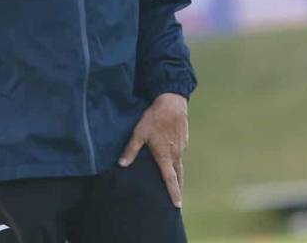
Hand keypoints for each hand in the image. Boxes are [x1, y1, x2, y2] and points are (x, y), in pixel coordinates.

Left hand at [118, 92, 188, 207]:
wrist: (172, 102)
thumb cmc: (154, 118)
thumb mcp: (139, 133)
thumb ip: (131, 150)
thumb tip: (122, 164)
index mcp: (165, 156)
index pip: (170, 180)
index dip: (173, 193)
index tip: (177, 205)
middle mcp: (176, 154)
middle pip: (179, 175)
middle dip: (178, 188)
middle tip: (178, 200)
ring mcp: (181, 146)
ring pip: (180, 164)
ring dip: (178, 174)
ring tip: (175, 181)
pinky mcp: (184, 138)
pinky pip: (181, 152)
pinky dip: (178, 159)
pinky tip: (173, 157)